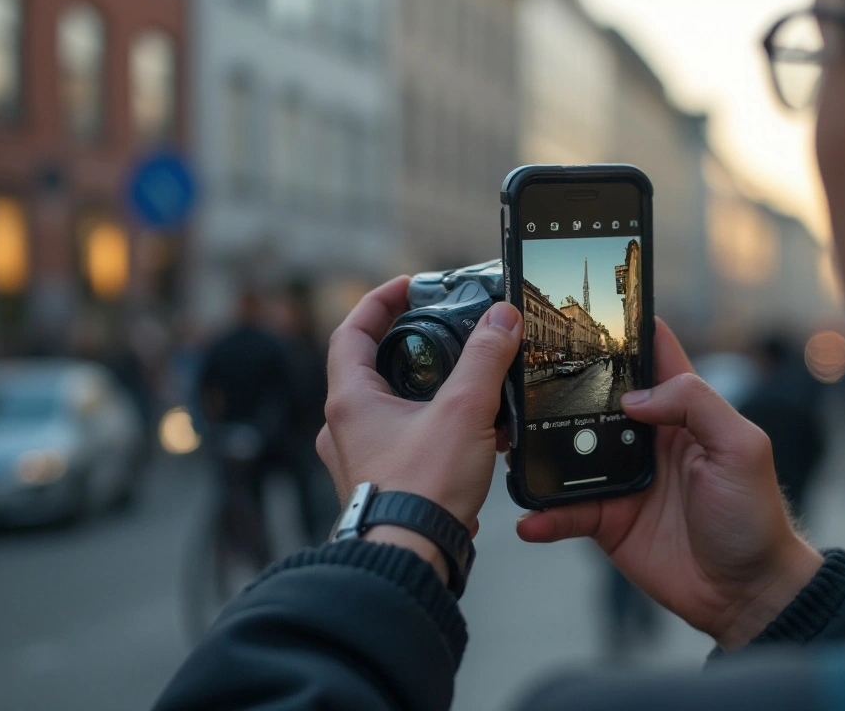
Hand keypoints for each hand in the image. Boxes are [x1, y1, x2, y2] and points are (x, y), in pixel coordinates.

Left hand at [317, 277, 521, 559]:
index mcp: (350, 400)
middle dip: (402, 346)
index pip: (350, 331)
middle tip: (435, 330)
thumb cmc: (423, 489)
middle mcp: (343, 429)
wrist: (412, 558)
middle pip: (366, 369)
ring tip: (458, 384)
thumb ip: (485, 358)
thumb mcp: (465, 410)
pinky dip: (424, 429)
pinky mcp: (378, 486)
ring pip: (383, 409)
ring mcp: (357, 460)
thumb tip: (501, 318)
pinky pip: (397, 443)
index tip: (406, 286)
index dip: (377, 301)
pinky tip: (462, 436)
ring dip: (416, 390)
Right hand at [516, 319, 821, 649]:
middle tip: (523, 374)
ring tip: (511, 444)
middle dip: (560, 385)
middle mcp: (646, 438)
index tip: (589, 307)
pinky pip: (566, 512)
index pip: (651, 354)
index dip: (624, 328)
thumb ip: (695, 403)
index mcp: (682, 409)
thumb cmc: (755, 514)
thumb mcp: (741, 447)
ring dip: (541, 451)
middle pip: (595, 398)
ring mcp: (622, 479)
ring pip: (570, 453)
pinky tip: (529, 518)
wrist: (745, 592)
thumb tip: (635, 395)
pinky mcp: (608, 520)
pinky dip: (545, 515)